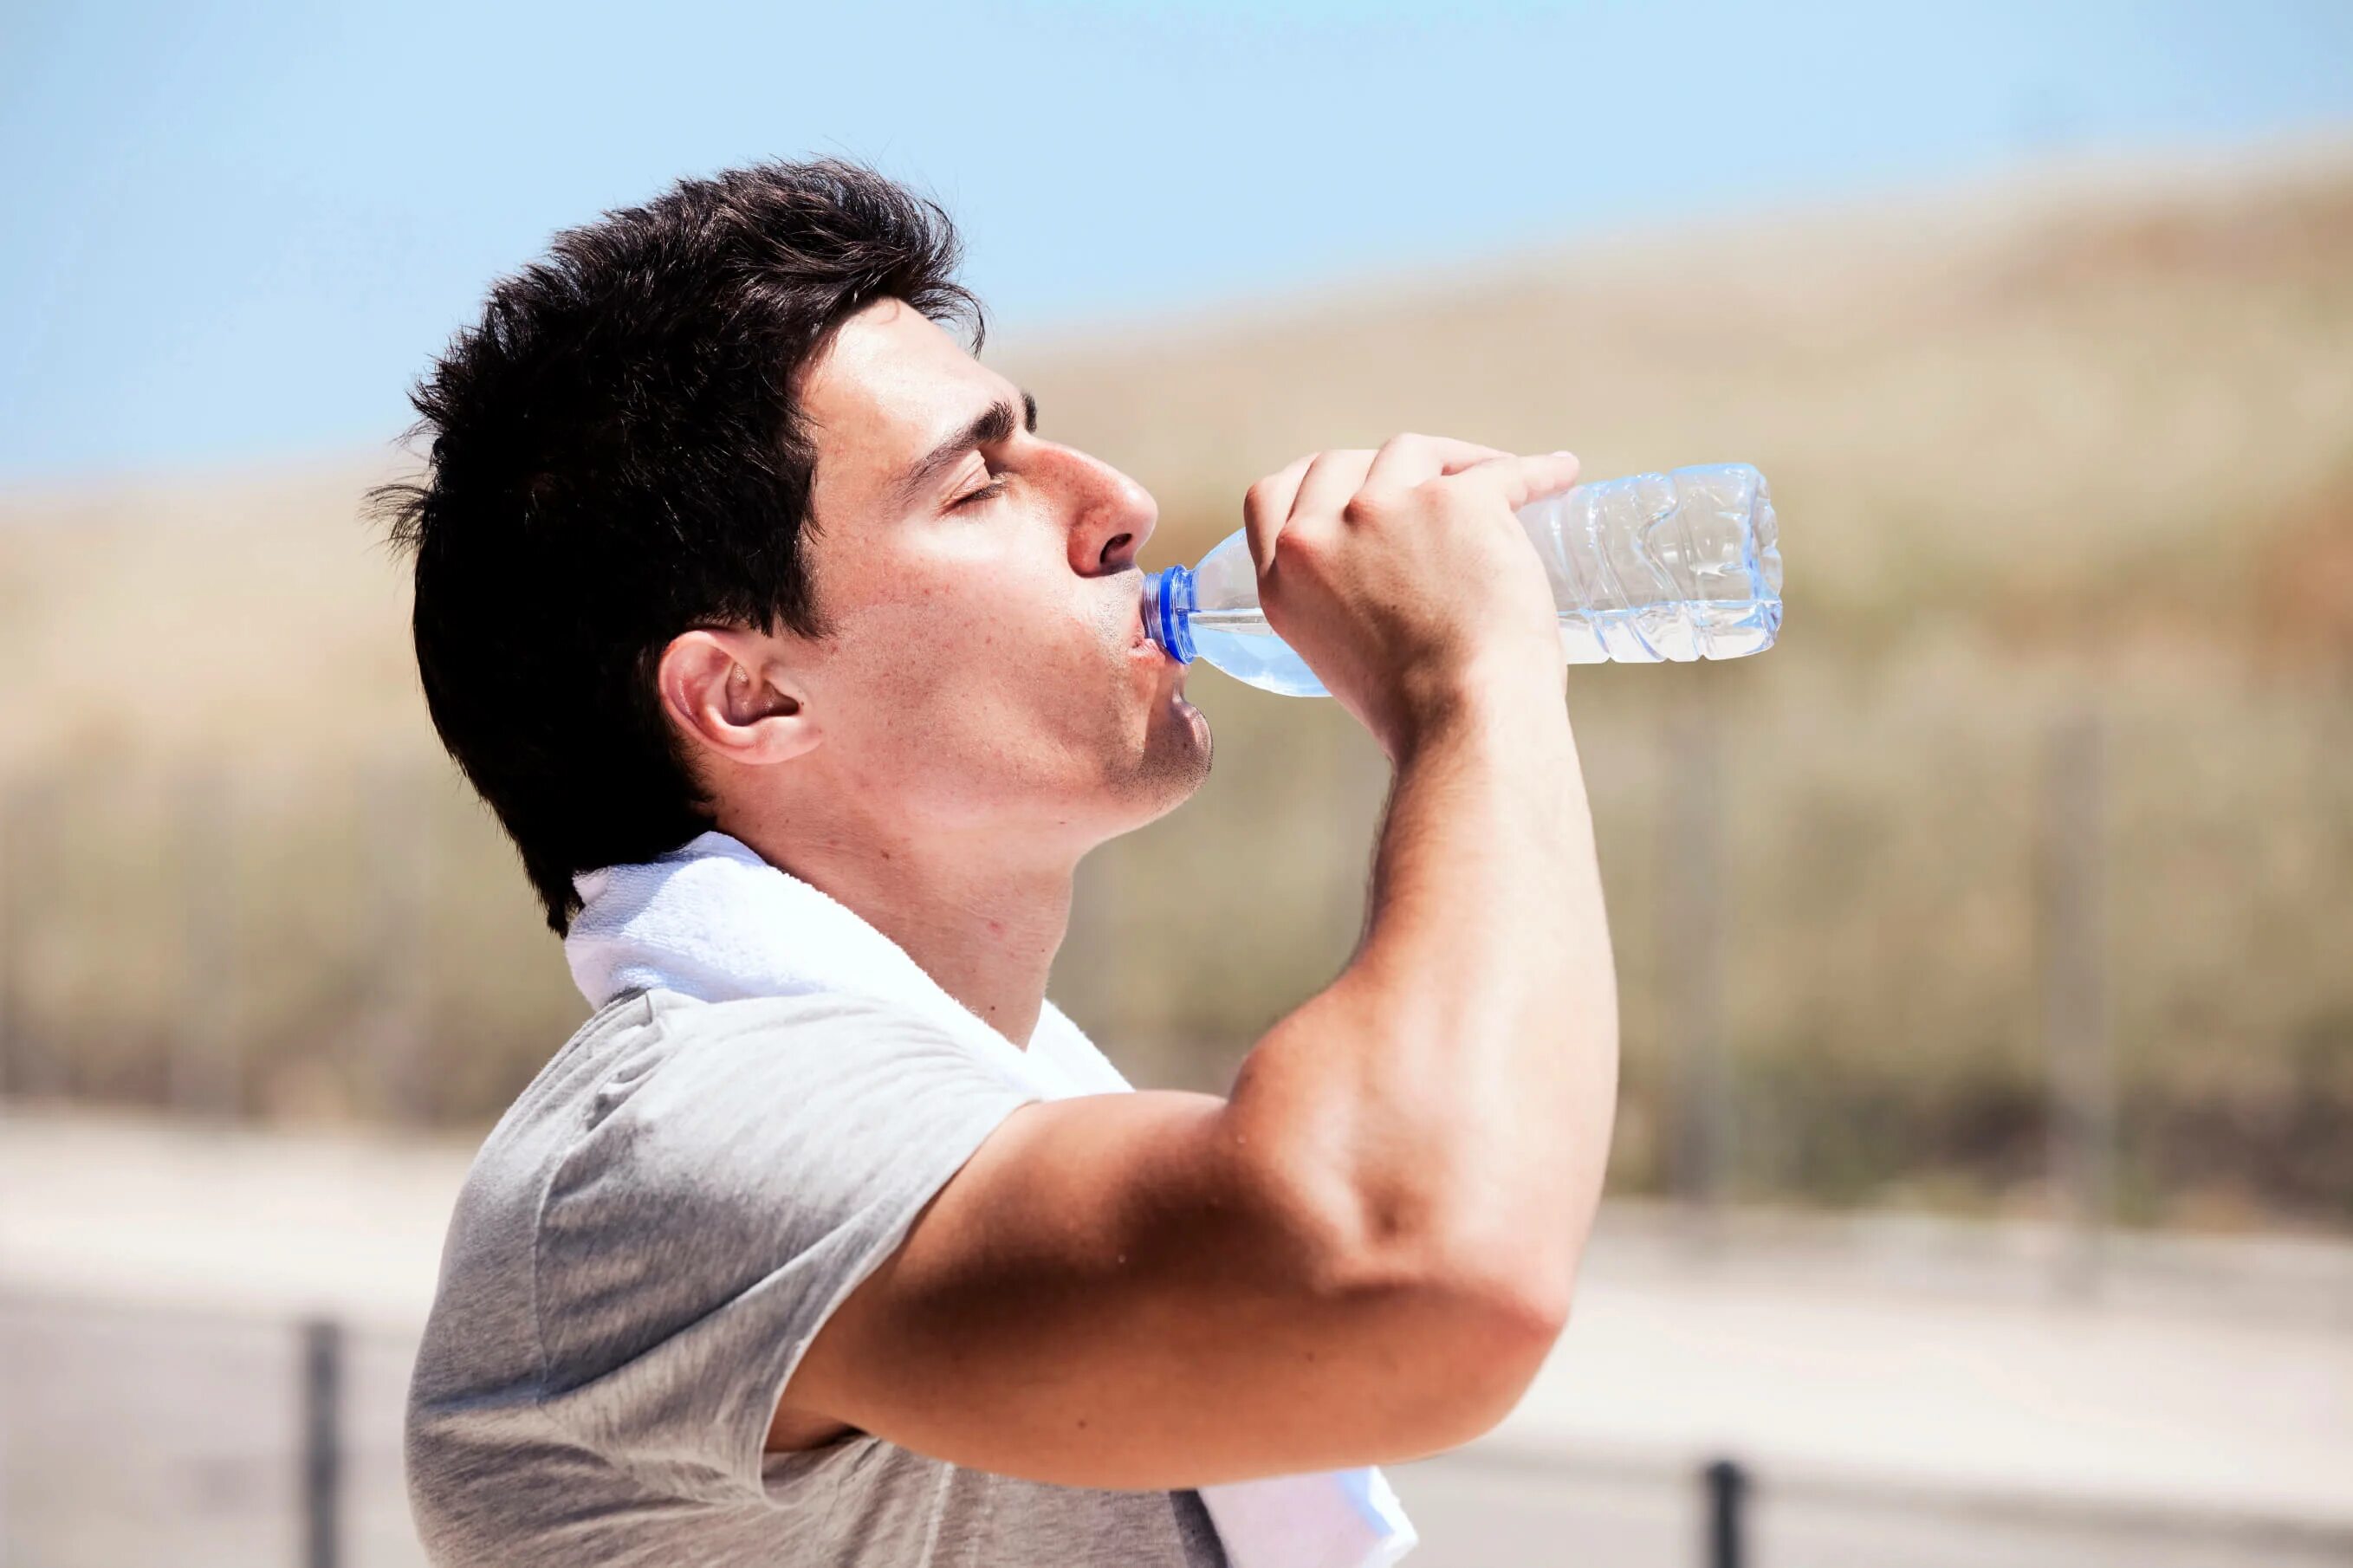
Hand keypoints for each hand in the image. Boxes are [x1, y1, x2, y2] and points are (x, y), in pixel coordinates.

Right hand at [1241, 434, 1580, 754]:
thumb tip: (1386, 574)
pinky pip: (1502, 470)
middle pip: (1342, 463)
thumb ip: (1340, 600)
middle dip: (1385, 468)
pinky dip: (1536, 472)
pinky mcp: (1453, 501)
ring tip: (1495, 481)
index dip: (1313, 482)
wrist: (1466, 720)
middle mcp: (1319, 535)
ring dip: (1453, 463)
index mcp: (1284, 577)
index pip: (1273, 496)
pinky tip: (1558, 474)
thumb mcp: (1337, 655)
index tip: (1348, 482)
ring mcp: (1383, 509)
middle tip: (1431, 484)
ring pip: (1413, 452)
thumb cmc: (1418, 710)